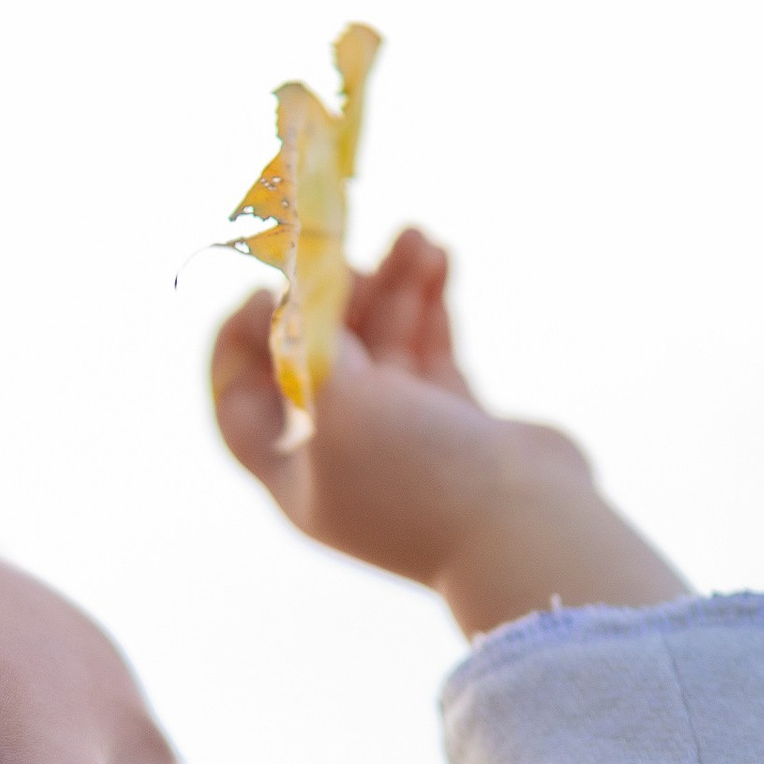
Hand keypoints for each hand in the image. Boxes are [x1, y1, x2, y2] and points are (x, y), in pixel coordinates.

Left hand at [210, 225, 685, 634]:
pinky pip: (430, 351)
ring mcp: (404, 440)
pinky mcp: (457, 423)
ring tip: (418, 234)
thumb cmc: (416, 473)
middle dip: (333, 298)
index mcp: (295, 473)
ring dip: (393, 286)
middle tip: (348, 253)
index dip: (238, 345)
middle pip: (318, 360)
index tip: (260, 292)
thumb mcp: (336, 399)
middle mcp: (343, 457)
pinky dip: (430, 304)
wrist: (525, 528)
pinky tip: (440, 255)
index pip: (241, 404)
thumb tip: (300, 291)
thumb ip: (307, 339)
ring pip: (382, 346)